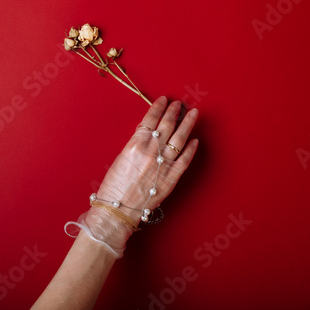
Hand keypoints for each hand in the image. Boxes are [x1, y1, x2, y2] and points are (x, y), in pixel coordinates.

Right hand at [97, 96, 198, 222]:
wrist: (117, 209)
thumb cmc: (114, 186)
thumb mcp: (120, 158)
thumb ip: (136, 144)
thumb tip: (149, 134)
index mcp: (135, 144)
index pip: (150, 120)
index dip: (158, 108)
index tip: (164, 100)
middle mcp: (151, 151)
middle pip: (167, 126)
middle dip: (174, 112)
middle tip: (179, 104)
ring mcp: (163, 164)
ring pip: (179, 139)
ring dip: (187, 124)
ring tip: (193, 113)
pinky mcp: (171, 178)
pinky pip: (184, 161)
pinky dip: (191, 150)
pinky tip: (195, 141)